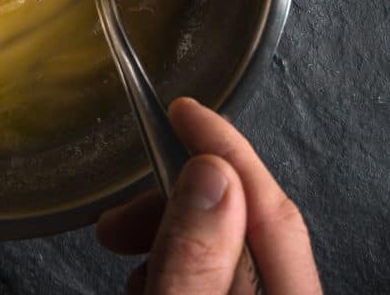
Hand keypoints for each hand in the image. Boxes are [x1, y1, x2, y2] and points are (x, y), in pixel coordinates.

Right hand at [96, 97, 321, 294]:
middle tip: (123, 214)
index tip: (184, 112)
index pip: (268, 206)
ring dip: (169, 234)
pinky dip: (178, 261)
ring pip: (226, 248)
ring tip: (121, 249)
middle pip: (245, 223)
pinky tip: (147, 279)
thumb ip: (193, 255)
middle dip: (176, 200)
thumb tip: (210, 175)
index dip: (223, 147)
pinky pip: (216, 275)